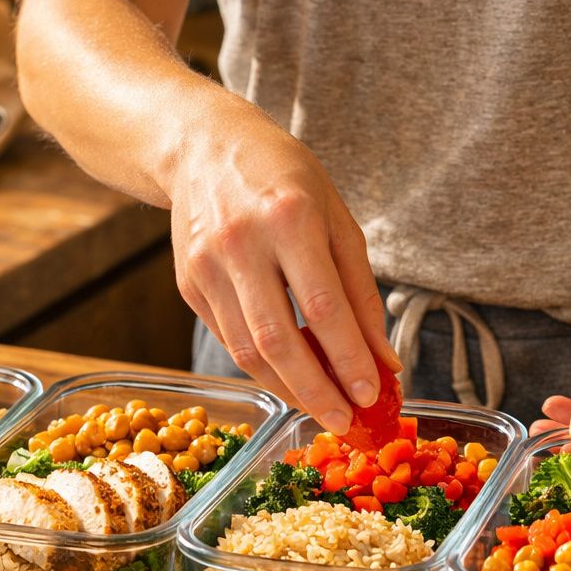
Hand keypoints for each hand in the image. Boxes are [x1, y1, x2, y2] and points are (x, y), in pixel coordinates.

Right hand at [169, 114, 399, 433]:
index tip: (371, 396)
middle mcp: (241, 244)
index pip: (322, 308)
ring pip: (247, 350)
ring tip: (322, 408)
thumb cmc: (283, 176)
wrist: (202, 146)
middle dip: (315, 392)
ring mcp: (206, 268)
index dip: (348, 360)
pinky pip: (229, 339)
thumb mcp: (336, 218)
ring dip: (289, 389)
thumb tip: (384, 360)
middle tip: (344, 423)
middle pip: (278, 341)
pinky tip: (290, 377)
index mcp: (288, 218)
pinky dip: (263, 366)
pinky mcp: (187, 286)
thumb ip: (361, 290)